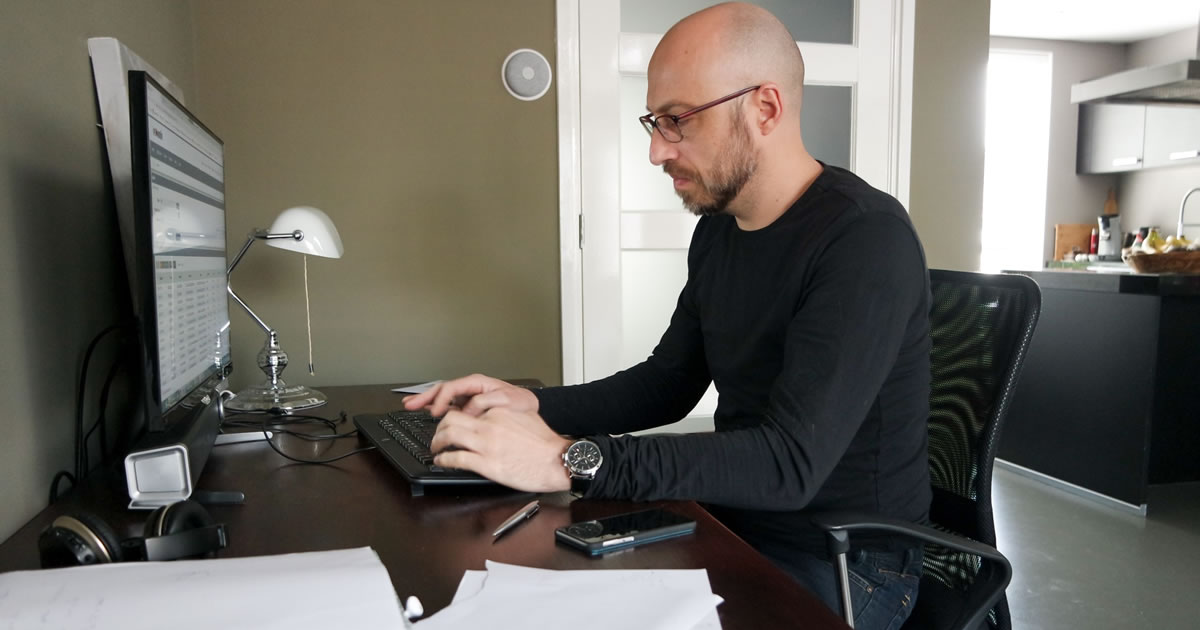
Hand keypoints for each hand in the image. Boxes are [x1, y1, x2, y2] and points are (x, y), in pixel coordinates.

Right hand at [402, 373, 538, 417]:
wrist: (531, 409)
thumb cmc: (522, 403)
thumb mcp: (507, 400)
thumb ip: (486, 402)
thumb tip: (467, 409)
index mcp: (478, 383)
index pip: (452, 388)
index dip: (441, 399)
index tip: (435, 412)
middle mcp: (471, 388)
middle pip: (443, 390)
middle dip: (425, 397)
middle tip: (409, 404)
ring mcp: (469, 397)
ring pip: (443, 397)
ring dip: (427, 401)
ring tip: (410, 405)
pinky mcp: (470, 406)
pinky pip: (450, 405)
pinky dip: (437, 407)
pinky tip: (427, 411)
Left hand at [429, 407, 571, 492]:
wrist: (556, 460)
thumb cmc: (544, 443)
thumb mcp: (524, 416)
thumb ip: (504, 414)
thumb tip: (492, 416)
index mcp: (498, 412)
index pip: (466, 406)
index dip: (453, 414)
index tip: (449, 421)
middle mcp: (489, 425)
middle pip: (450, 419)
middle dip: (439, 428)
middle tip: (438, 435)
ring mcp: (486, 445)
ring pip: (448, 436)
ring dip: (437, 443)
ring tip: (436, 448)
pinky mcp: (486, 464)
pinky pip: (455, 459)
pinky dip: (444, 460)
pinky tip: (443, 461)